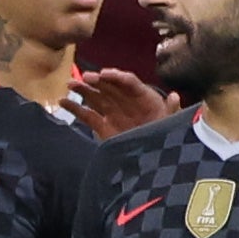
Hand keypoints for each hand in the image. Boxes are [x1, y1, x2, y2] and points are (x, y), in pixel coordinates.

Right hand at [58, 68, 180, 139]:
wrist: (155, 163)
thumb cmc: (166, 139)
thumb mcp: (171, 124)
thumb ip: (172, 111)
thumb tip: (175, 96)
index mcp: (144, 98)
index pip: (128, 82)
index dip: (116, 77)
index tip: (104, 74)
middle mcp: (126, 102)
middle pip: (109, 86)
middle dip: (97, 81)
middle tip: (86, 78)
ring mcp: (113, 113)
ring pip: (96, 97)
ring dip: (83, 89)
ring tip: (70, 84)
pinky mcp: (102, 126)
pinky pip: (87, 114)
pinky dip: (75, 108)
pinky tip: (63, 102)